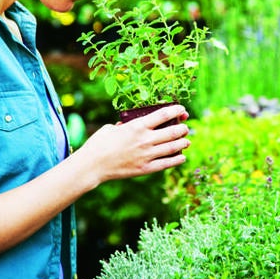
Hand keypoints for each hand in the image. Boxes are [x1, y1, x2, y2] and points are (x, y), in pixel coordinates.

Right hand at [76, 104, 190, 182]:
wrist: (93, 165)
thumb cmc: (99, 143)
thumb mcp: (112, 128)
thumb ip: (126, 125)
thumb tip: (132, 125)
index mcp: (137, 126)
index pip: (163, 114)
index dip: (176, 110)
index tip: (182, 109)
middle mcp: (145, 139)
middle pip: (172, 132)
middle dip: (183, 128)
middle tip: (185, 127)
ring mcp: (147, 155)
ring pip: (173, 147)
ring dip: (183, 143)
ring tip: (186, 141)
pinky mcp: (145, 168)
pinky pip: (166, 163)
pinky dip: (177, 159)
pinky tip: (181, 157)